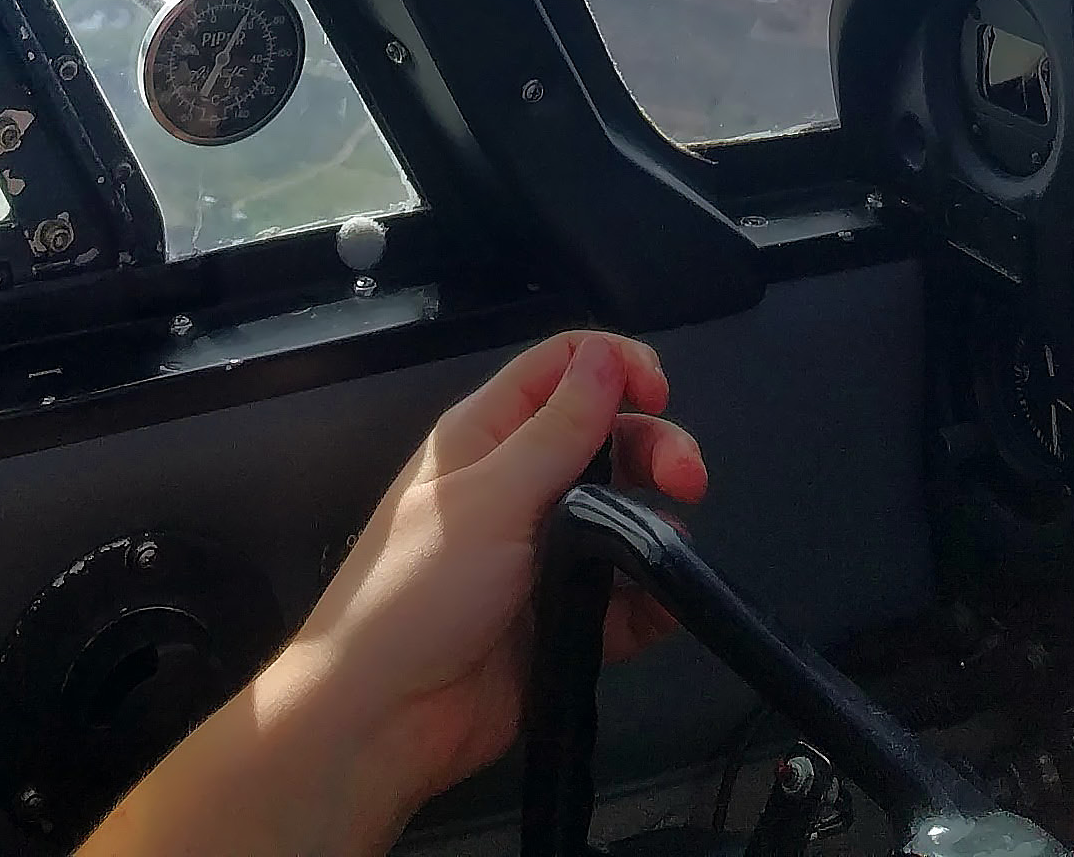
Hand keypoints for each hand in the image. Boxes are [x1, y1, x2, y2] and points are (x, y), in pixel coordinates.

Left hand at [79, 328, 705, 856]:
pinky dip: (651, 600)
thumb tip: (604, 354)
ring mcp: (543, 555)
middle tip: (689, 480)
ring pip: (624, 518)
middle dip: (655, 448)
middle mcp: (518, 486)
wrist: (384, 719)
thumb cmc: (417, 592)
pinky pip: (624, 598)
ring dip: (657, 527)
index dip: (614, 364)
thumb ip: (558, 430)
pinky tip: (666, 607)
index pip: (560, 369)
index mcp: (487, 437)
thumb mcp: (490, 499)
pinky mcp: (562, 618)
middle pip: (607, 440)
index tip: (660, 390)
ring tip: (671, 551)